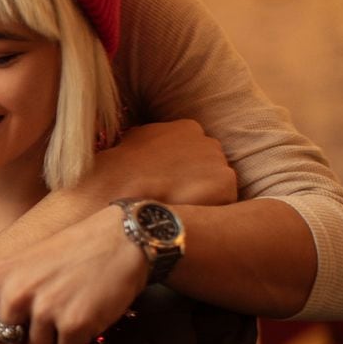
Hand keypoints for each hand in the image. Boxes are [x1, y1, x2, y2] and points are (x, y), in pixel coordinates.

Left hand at [0, 205, 145, 343]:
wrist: (118, 239)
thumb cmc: (67, 255)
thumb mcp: (24, 269)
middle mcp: (11, 293)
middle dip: (24, 337)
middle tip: (49, 304)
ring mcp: (41, 309)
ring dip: (54, 339)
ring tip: (69, 302)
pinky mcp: (72, 325)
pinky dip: (77, 342)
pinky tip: (87, 313)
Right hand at [92, 120, 235, 205]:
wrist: (117, 190)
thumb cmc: (118, 168)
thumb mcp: (131, 140)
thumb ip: (151, 141)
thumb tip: (148, 146)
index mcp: (186, 128)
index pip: (193, 148)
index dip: (181, 166)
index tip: (170, 178)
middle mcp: (208, 142)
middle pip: (209, 164)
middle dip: (195, 178)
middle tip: (175, 196)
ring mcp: (219, 164)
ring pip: (216, 184)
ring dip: (202, 195)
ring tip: (179, 208)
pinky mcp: (225, 187)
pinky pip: (223, 203)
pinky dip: (208, 211)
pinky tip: (186, 215)